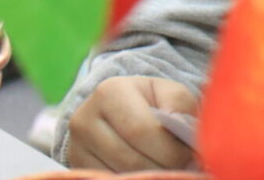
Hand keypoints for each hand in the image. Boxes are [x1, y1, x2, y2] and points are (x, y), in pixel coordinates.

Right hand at [66, 76, 197, 171]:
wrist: (120, 110)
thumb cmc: (151, 101)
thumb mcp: (169, 92)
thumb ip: (179, 105)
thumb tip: (180, 126)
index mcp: (110, 92)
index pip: (142, 130)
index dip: (170, 149)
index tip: (188, 154)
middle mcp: (84, 119)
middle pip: (130, 158)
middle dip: (162, 167)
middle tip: (181, 166)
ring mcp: (76, 146)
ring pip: (118, 174)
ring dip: (148, 176)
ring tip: (165, 168)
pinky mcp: (76, 166)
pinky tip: (146, 172)